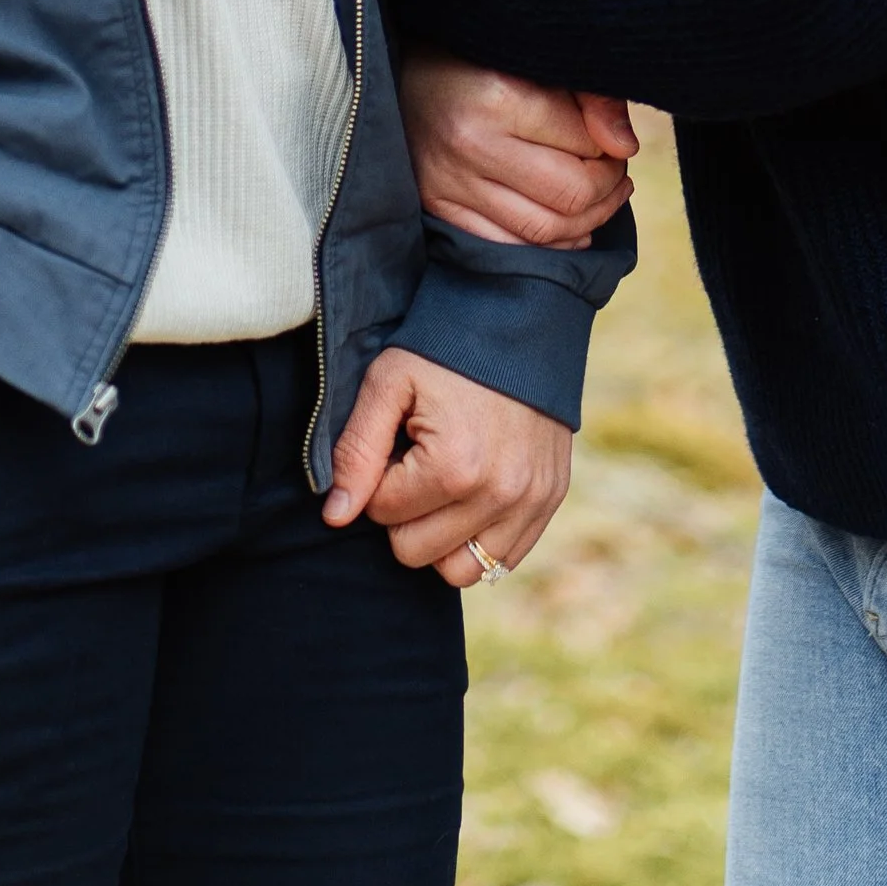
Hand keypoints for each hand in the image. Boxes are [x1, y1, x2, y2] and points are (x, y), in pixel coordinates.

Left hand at [323, 344, 571, 583]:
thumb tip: (335, 517)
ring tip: (443, 482)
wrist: (521, 313)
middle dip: (404, 512)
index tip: (396, 440)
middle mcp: (499, 496)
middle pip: (415, 552)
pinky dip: (480, 537)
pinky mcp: (551, 500)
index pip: (382, 514)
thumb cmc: (445, 346)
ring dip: (440, 536)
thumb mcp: (388, 383)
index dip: (378, 477)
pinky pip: (504, 559)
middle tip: (416, 460)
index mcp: (454, 468)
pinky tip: (473, 492)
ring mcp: (531, 502)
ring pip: (459, 571)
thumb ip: (356, 452)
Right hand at [404, 52, 638, 246]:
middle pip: (570, 194)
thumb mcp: (535, 56)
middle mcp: (470, 145)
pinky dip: (549, 245)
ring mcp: (449, 183)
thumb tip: (626, 148)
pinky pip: (508, 248)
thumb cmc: (478, 57)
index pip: (585, 143)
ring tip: (602, 196)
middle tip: (615, 171)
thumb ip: (590, 96)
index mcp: (498, 97)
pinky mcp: (438, 208)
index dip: (612, 145)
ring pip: (544, 231)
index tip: (611, 138)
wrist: (397, 70)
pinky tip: (569, 226)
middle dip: (608, 188)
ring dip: (589, 220)